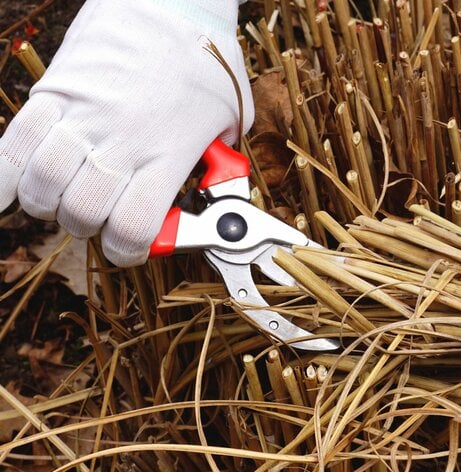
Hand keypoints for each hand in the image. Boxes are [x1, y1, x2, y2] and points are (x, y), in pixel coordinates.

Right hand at [0, 0, 252, 265]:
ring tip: (62, 197)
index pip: (131, 228)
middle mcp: (121, 142)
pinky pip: (12, 145)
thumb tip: (209, 190)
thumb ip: (217, 164)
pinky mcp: (54, 92)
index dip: (127, 251)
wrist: (169, 1)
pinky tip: (5, 194)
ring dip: (48, 204)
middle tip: (97, 216)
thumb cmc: (206, 61)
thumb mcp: (231, 121)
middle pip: (82, 213)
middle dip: (87, 227)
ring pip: (43, 186)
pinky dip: (1, 178)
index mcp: (166, 155)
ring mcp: (82, 117)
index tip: (130, 247)